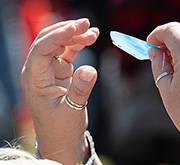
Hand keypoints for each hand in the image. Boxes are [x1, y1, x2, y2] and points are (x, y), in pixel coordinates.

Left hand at [21, 18, 98, 163]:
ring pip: (58, 44)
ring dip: (74, 35)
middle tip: (85, 24)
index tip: (76, 28)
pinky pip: (67, 52)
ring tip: (92, 31)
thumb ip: (80, 90)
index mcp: (34, 80)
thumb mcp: (71, 112)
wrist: (62, 139)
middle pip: (47, 40)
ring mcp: (49, 70)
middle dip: (66, 29)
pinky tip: (90, 38)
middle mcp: (38, 72)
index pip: (41, 49)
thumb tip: (90, 69)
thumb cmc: (61, 129)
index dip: (58, 36)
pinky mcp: (60, 72)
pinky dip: (78, 44)